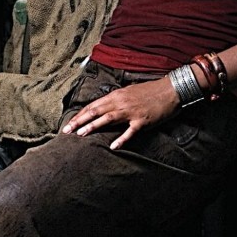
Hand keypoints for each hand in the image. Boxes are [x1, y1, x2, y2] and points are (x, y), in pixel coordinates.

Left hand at [60, 77, 180, 149]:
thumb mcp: (129, 91)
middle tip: (67, 131)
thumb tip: (104, 106)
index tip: (69, 123)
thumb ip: (116, 99)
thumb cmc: (150, 91)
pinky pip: (130, 132)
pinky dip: (121, 139)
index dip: (80, 115)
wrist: (170, 90)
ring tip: (81, 135)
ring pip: (108, 119)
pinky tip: (113, 146)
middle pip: (96, 112)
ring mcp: (131, 112)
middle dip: (79, 121)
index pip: (93, 106)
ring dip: (93, 127)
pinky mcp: (142, 121)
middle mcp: (121, 102)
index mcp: (116, 95)